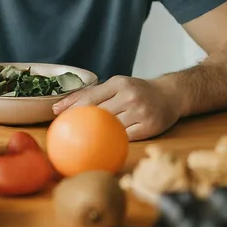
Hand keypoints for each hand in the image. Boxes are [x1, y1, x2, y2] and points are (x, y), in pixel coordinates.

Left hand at [52, 75, 181, 140]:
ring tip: (81, 138)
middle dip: (80, 121)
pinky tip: (104, 144)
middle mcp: (130, 96)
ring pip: (111, 126)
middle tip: (65, 129)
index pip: (90, 96)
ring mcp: (140, 112)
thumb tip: (63, 105)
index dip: (71, 105)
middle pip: (99, 112)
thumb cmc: (138, 90)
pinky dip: (114, 140)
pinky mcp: (149, 127)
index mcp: (119, 83)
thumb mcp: (118, 84)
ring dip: (97, 133)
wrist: (171, 94)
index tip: (55, 112)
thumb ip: (94, 93)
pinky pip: (126, 137)